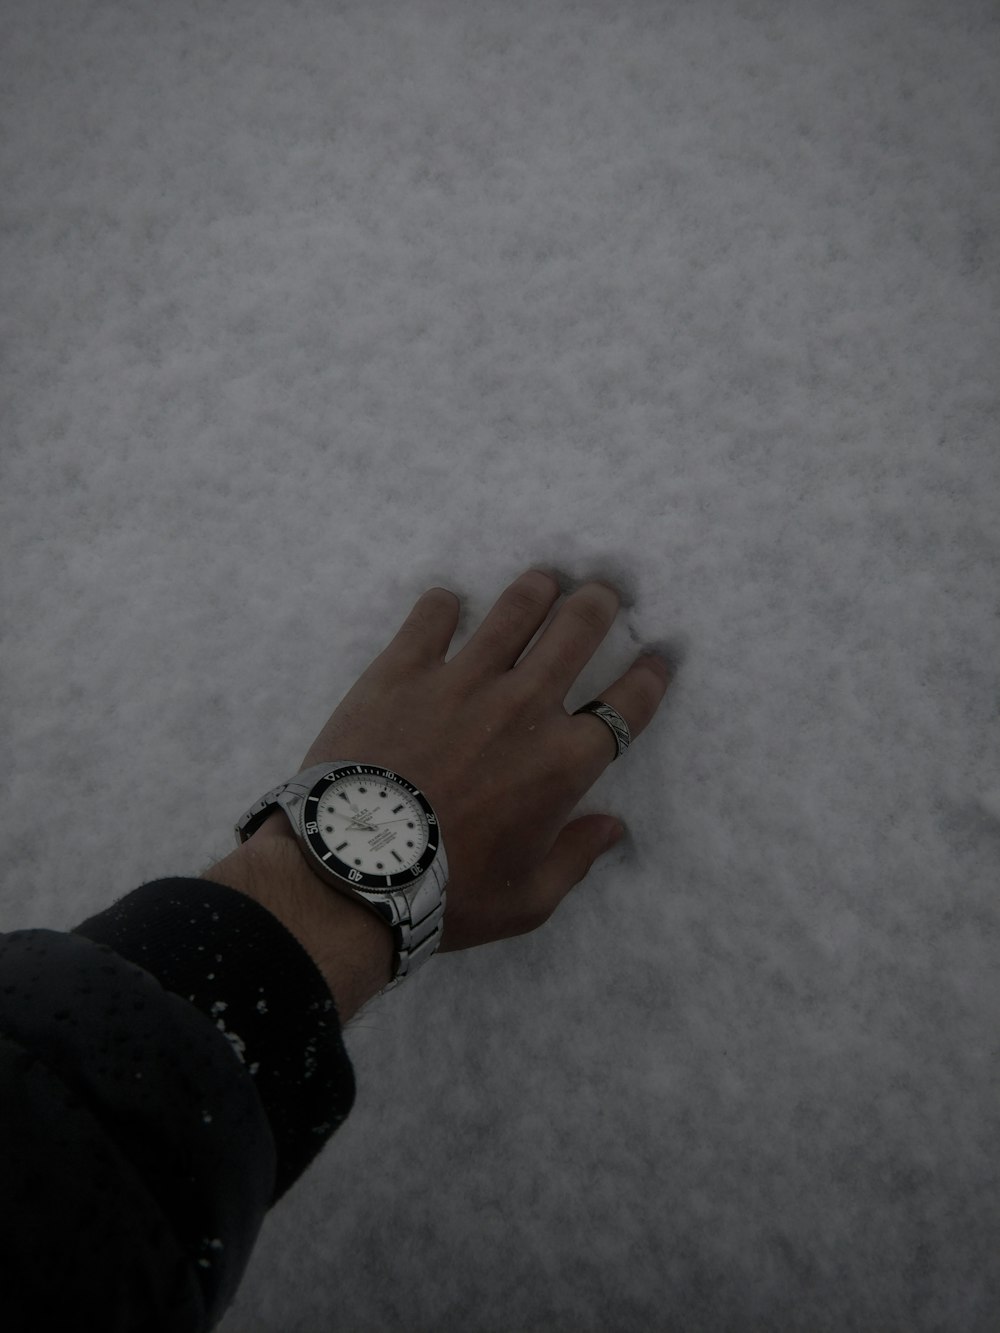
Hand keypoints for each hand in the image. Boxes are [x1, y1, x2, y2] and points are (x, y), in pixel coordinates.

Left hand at [277, 569, 673, 953]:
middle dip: (599, 604)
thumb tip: (614, 829)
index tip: (658, 657)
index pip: (628, 705)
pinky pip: (432, 617)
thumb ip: (576, 858)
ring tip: (544, 580)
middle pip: (578, 631)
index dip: (651, 676)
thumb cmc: (449, 894)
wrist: (356, 868)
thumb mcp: (527, 900)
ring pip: (515, 610)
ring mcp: (463, 680)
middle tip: (602, 593)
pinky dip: (443, 605)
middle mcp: (525, 707)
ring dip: (537, 589)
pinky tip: (447, 603)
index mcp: (564, 763)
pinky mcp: (404, 669)